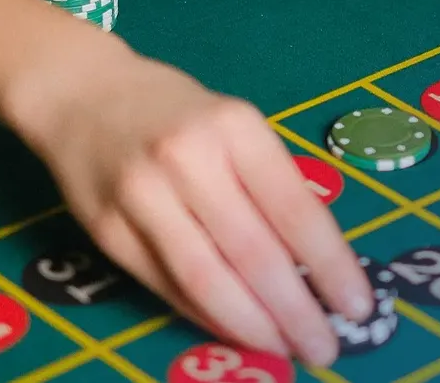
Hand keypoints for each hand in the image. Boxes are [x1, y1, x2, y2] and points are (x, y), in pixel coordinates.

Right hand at [10, 49, 371, 366]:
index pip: (294, 209)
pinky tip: (235, 330)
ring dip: (252, 324)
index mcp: (235, 127)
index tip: (358, 305)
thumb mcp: (235, 126)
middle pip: (253, 253)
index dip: (331, 265)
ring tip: (285, 348)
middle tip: (325, 347)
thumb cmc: (177, 114)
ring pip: (206, 278)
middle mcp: (188, 158)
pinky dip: (206, 314)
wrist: (81, 92)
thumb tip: (315, 268)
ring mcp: (141, 195)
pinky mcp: (107, 229)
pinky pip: (166, 284)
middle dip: (296, 311)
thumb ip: (270, 186)